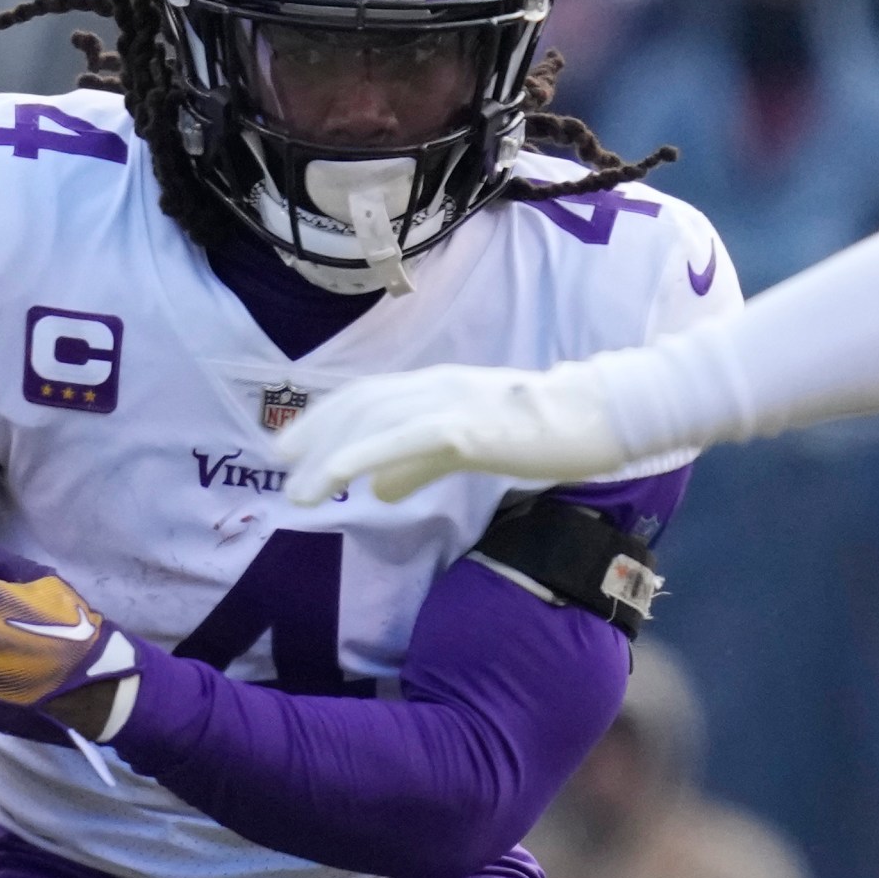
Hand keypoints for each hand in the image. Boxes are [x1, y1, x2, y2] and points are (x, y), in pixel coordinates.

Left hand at [271, 360, 625, 504]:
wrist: (598, 418)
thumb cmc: (542, 433)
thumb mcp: (470, 449)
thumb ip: (423, 465)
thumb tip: (382, 490)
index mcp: (439, 386)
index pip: (369, 396)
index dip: (326, 418)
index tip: (292, 447)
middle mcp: (436, 385)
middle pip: (360, 404)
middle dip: (315, 432)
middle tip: (279, 463)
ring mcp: (449, 402)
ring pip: (371, 423)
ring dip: (325, 455)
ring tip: (297, 492)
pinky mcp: (463, 426)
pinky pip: (399, 440)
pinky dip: (358, 456)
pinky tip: (333, 477)